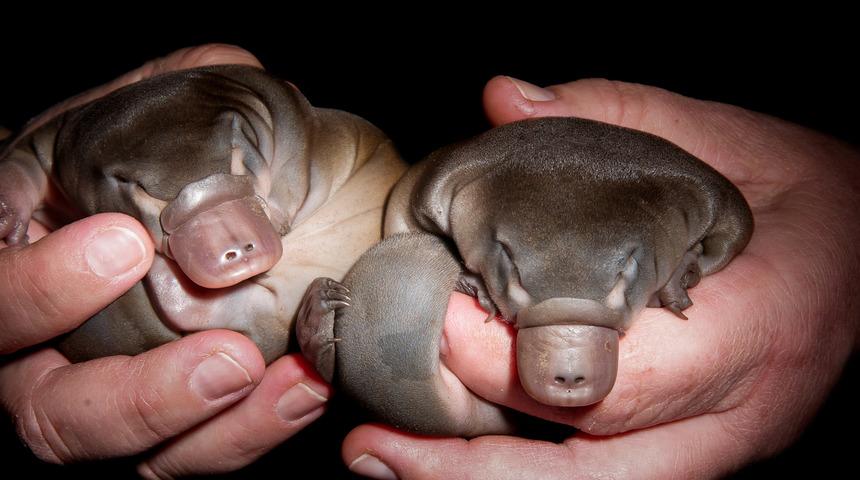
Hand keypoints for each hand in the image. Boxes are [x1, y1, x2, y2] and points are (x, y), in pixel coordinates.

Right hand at [0, 44, 330, 477]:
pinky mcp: (177, 415)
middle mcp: (46, 336)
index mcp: (19, 245)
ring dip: (210, 431)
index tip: (126, 246)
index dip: (37, 287)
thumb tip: (220, 237)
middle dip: (136, 397)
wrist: (237, 165)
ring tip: (293, 384)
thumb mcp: (183, 98)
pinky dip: (251, 431)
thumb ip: (184, 133)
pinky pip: (197, 448)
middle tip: (227, 358)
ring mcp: (109, 383)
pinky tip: (307, 388)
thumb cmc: (188, 128)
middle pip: (46, 410)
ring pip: (128, 452)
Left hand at [342, 77, 859, 477]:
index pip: (622, 379)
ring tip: (386, 462)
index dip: (517, 362)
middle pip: (591, 470)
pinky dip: (517, 474)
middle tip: (374, 444)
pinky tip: (448, 460)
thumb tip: (504, 100)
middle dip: (470, 464)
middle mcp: (739, 414)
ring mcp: (718, 447)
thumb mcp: (737, 143)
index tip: (438, 319)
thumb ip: (619, 117)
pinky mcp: (696, 454)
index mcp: (761, 330)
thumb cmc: (817, 203)